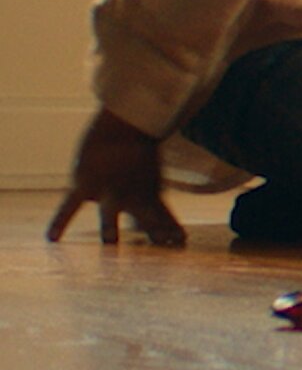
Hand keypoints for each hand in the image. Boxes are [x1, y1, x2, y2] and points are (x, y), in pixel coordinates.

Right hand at [46, 108, 185, 246]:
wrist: (123, 125)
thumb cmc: (138, 160)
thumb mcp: (153, 186)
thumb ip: (157, 212)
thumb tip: (165, 234)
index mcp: (148, 195)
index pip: (162, 216)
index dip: (172, 229)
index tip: (182, 242)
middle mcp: (130, 194)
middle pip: (144, 215)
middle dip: (154, 229)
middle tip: (162, 244)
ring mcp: (108, 189)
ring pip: (110, 209)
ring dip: (111, 224)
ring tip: (109, 242)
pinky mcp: (85, 184)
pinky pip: (70, 204)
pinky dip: (60, 220)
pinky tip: (51, 238)